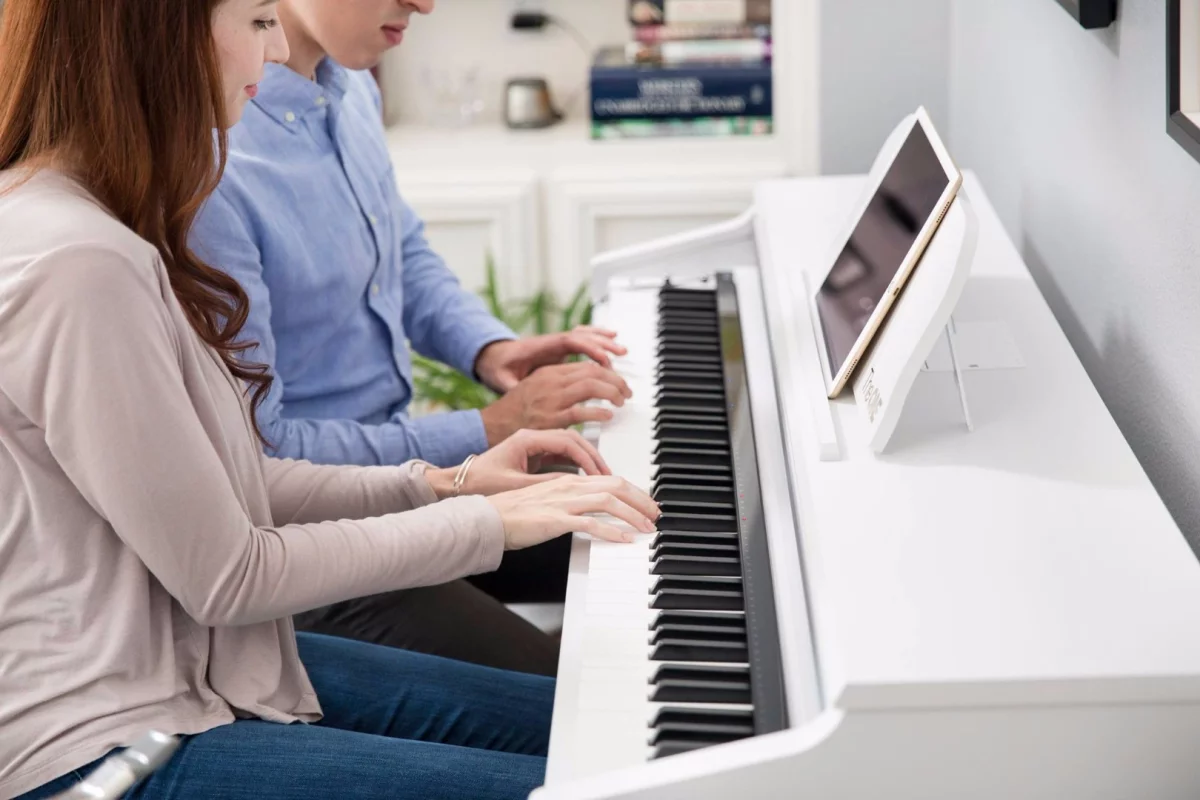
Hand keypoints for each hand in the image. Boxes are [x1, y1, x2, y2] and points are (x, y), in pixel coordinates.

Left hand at [425, 429, 610, 498]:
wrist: (459, 483)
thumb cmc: (480, 482)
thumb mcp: (515, 486)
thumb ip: (545, 484)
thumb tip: (573, 487)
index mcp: (527, 438)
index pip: (567, 441)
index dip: (587, 457)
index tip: (599, 473)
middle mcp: (532, 436)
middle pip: (573, 439)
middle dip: (593, 456)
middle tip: (607, 474)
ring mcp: (533, 444)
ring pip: (568, 445)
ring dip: (586, 458)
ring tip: (600, 475)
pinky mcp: (532, 454)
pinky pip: (560, 454)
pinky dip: (575, 463)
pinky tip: (585, 476)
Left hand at [474, 326, 627, 392]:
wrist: (494, 358)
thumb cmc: (499, 368)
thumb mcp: (501, 379)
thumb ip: (511, 385)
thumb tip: (518, 389)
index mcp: (539, 347)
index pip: (569, 342)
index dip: (588, 348)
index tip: (604, 360)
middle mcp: (551, 342)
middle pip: (582, 336)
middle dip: (602, 344)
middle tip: (621, 354)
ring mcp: (556, 344)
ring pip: (585, 336)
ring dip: (603, 341)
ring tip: (622, 351)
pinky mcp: (560, 349)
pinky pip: (583, 340)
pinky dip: (598, 340)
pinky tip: (612, 343)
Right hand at [478, 361, 631, 446]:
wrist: (492, 426)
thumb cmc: (517, 412)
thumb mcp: (538, 388)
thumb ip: (561, 384)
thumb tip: (589, 386)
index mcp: (549, 372)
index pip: (587, 365)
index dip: (608, 372)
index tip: (619, 381)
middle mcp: (551, 381)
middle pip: (594, 372)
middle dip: (616, 380)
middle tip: (627, 392)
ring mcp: (551, 399)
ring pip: (591, 386)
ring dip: (612, 393)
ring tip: (621, 402)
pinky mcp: (550, 419)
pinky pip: (581, 412)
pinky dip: (599, 412)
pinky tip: (608, 415)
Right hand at [487, 474, 661, 549]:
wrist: (486, 518)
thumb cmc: (511, 514)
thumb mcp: (545, 503)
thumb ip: (567, 504)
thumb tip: (587, 515)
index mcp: (567, 481)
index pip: (609, 481)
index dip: (632, 491)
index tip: (645, 504)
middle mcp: (568, 486)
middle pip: (616, 486)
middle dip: (641, 500)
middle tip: (655, 514)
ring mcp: (563, 502)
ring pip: (609, 501)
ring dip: (633, 514)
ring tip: (647, 528)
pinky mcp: (555, 519)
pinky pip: (590, 523)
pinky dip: (611, 531)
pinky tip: (624, 539)